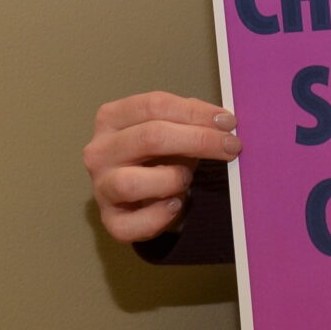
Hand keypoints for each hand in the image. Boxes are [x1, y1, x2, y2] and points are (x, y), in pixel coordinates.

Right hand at [84, 92, 240, 242]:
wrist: (140, 195)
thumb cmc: (157, 156)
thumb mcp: (171, 128)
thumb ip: (191, 118)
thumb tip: (222, 121)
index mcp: (111, 118)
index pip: (153, 106)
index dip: (195, 113)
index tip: (227, 122)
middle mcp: (99, 151)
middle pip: (149, 137)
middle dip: (198, 140)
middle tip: (231, 146)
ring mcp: (101, 187)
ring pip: (133, 182)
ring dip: (172, 179)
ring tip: (187, 179)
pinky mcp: (110, 221)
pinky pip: (134, 223)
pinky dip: (161, 216)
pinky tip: (176, 204)